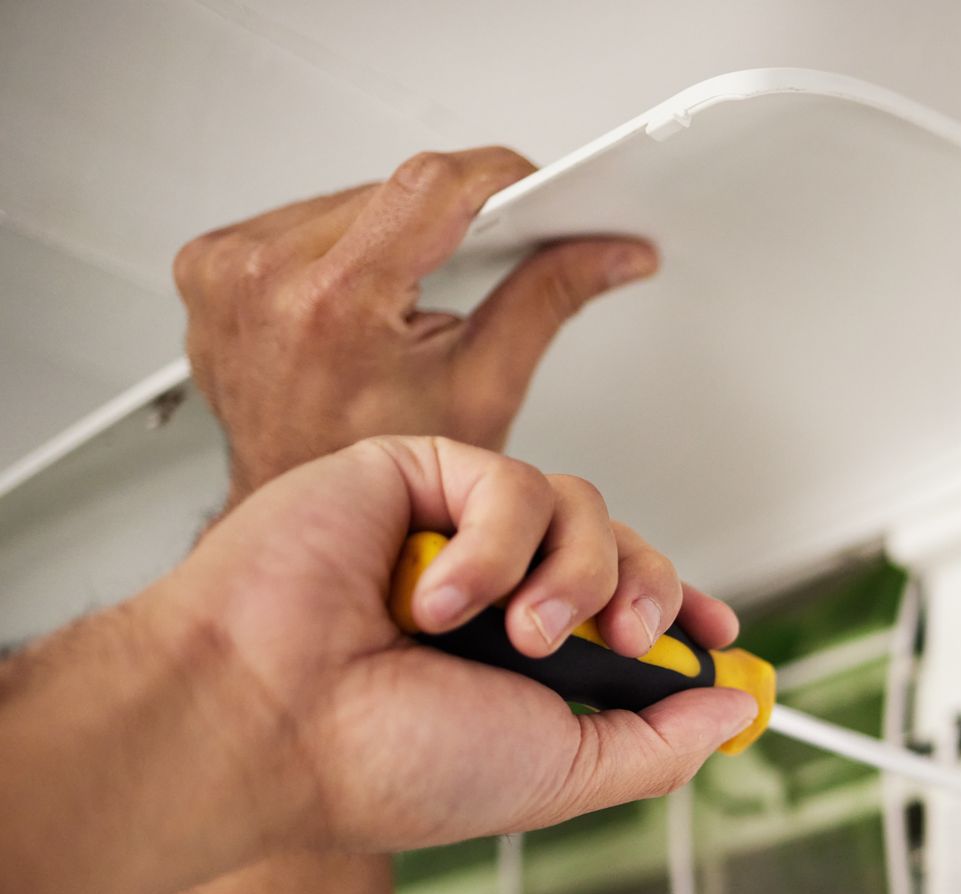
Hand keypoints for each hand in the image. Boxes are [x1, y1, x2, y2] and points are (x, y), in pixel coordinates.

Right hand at [156, 435, 753, 853]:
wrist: (271, 723)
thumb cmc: (381, 761)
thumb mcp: (559, 775)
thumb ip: (654, 745)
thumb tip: (729, 709)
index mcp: (523, 665)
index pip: (626, 611)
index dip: (681, 611)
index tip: (717, 634)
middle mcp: (495, 594)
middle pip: (622, 547)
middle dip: (646, 591)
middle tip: (623, 639)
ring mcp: (452, 533)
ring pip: (580, 506)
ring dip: (572, 576)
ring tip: (519, 634)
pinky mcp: (409, 476)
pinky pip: (510, 480)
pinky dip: (496, 546)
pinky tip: (436, 600)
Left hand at [172, 145, 656, 498]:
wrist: (301, 508)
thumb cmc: (383, 477)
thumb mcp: (484, 388)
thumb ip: (548, 301)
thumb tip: (609, 253)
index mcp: (333, 306)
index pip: (431, 186)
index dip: (498, 176)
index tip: (538, 188)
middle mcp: (263, 276)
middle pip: (392, 188)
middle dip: (453, 213)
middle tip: (492, 257)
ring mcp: (226, 268)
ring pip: (349, 197)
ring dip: (398, 225)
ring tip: (419, 288)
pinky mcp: (209, 265)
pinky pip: (301, 217)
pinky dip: (347, 242)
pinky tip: (365, 291)